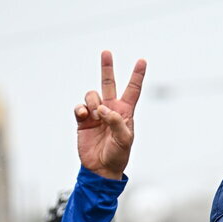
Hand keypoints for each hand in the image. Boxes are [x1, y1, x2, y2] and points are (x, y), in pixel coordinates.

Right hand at [74, 51, 146, 179]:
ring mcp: (96, 114)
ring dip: (92, 102)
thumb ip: (116, 121)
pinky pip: (80, 107)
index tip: (142, 61)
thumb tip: (103, 108)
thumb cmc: (117, 155)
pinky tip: (85, 117)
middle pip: (109, 84)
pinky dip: (81, 109)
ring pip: (92, 95)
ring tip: (95, 116)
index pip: (132, 90)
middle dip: (107, 68)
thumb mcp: (124, 140)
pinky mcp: (83, 121)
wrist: (101, 169)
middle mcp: (110, 110)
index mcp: (125, 112)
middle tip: (106, 52)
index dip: (137, 76)